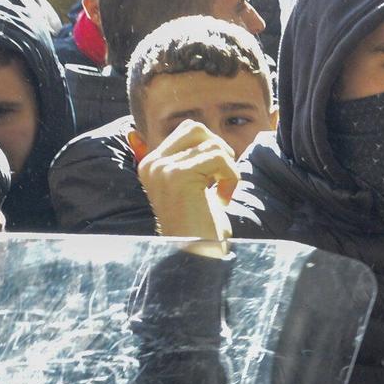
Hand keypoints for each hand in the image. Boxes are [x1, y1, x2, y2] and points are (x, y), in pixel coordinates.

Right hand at [136, 119, 237, 251]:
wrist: (198, 254)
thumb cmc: (202, 224)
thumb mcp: (193, 185)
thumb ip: (192, 159)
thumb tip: (206, 132)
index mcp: (152, 163)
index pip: (188, 129)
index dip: (212, 148)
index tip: (213, 179)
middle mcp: (152, 163)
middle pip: (197, 129)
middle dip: (219, 151)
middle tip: (220, 180)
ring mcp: (162, 168)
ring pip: (211, 143)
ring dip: (227, 167)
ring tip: (221, 192)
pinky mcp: (177, 175)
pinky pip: (219, 158)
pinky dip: (230, 177)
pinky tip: (222, 199)